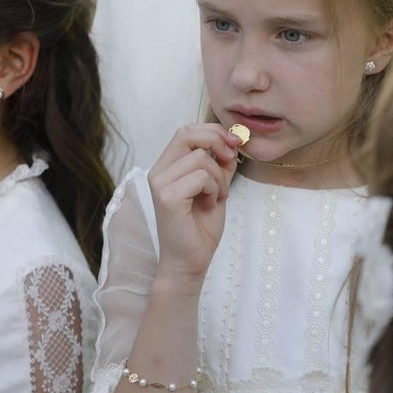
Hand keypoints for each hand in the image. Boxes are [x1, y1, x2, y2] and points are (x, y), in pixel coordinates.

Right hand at [148, 124, 240, 289]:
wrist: (191, 261)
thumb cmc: (200, 228)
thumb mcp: (216, 187)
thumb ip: (220, 164)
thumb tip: (233, 140)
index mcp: (166, 167)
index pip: (186, 131)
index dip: (213, 131)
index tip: (234, 144)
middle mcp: (158, 171)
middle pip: (187, 133)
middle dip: (216, 141)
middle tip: (232, 158)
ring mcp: (160, 183)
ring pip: (201, 158)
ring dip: (219, 176)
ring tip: (217, 196)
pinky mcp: (167, 197)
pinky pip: (202, 176)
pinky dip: (215, 189)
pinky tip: (211, 204)